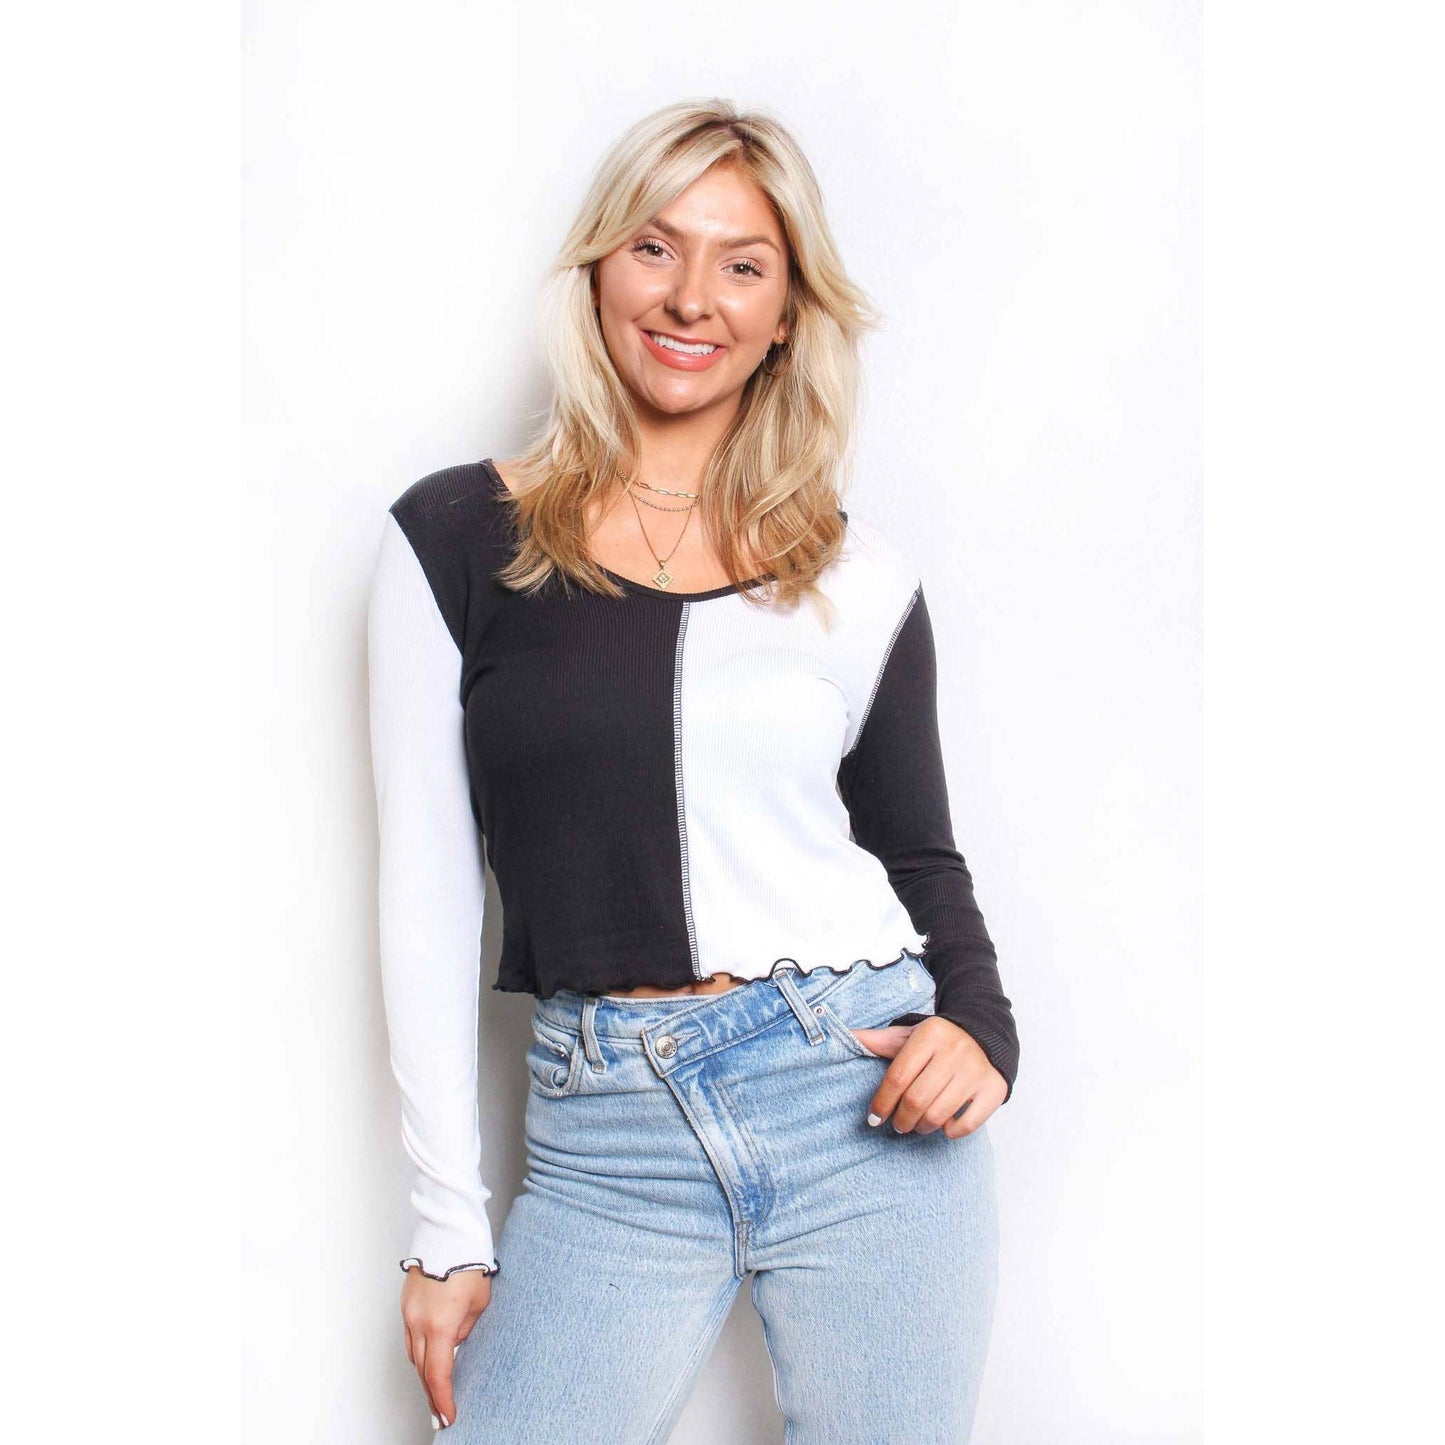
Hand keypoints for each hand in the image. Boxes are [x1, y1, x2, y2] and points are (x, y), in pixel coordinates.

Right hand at [400, 1265, 493, 1428]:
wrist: (449, 1232)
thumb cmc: (469, 1261)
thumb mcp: (478, 1303)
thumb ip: (465, 1329)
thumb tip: (454, 1343)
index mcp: (439, 1325)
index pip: (438, 1374)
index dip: (442, 1399)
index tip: (448, 1417)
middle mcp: (418, 1322)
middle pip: (421, 1369)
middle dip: (432, 1394)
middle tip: (441, 1414)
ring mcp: (408, 1312)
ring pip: (412, 1354)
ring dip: (424, 1373)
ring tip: (436, 1391)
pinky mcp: (406, 1302)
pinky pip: (409, 1336)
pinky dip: (419, 1352)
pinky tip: (428, 1358)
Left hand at [850, 1016, 1006, 1137]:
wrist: (985, 1033)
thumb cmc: (938, 1040)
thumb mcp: (908, 1035)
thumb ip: (877, 1040)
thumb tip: (842, 1035)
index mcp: (930, 1035)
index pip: (897, 1077)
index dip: (882, 1102)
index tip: (874, 1118)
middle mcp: (955, 1052)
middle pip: (916, 1099)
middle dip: (901, 1119)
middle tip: (897, 1124)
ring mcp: (976, 1072)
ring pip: (939, 1114)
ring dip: (921, 1127)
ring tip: (916, 1125)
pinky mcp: (994, 1090)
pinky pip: (966, 1124)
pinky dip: (950, 1131)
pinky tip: (943, 1124)